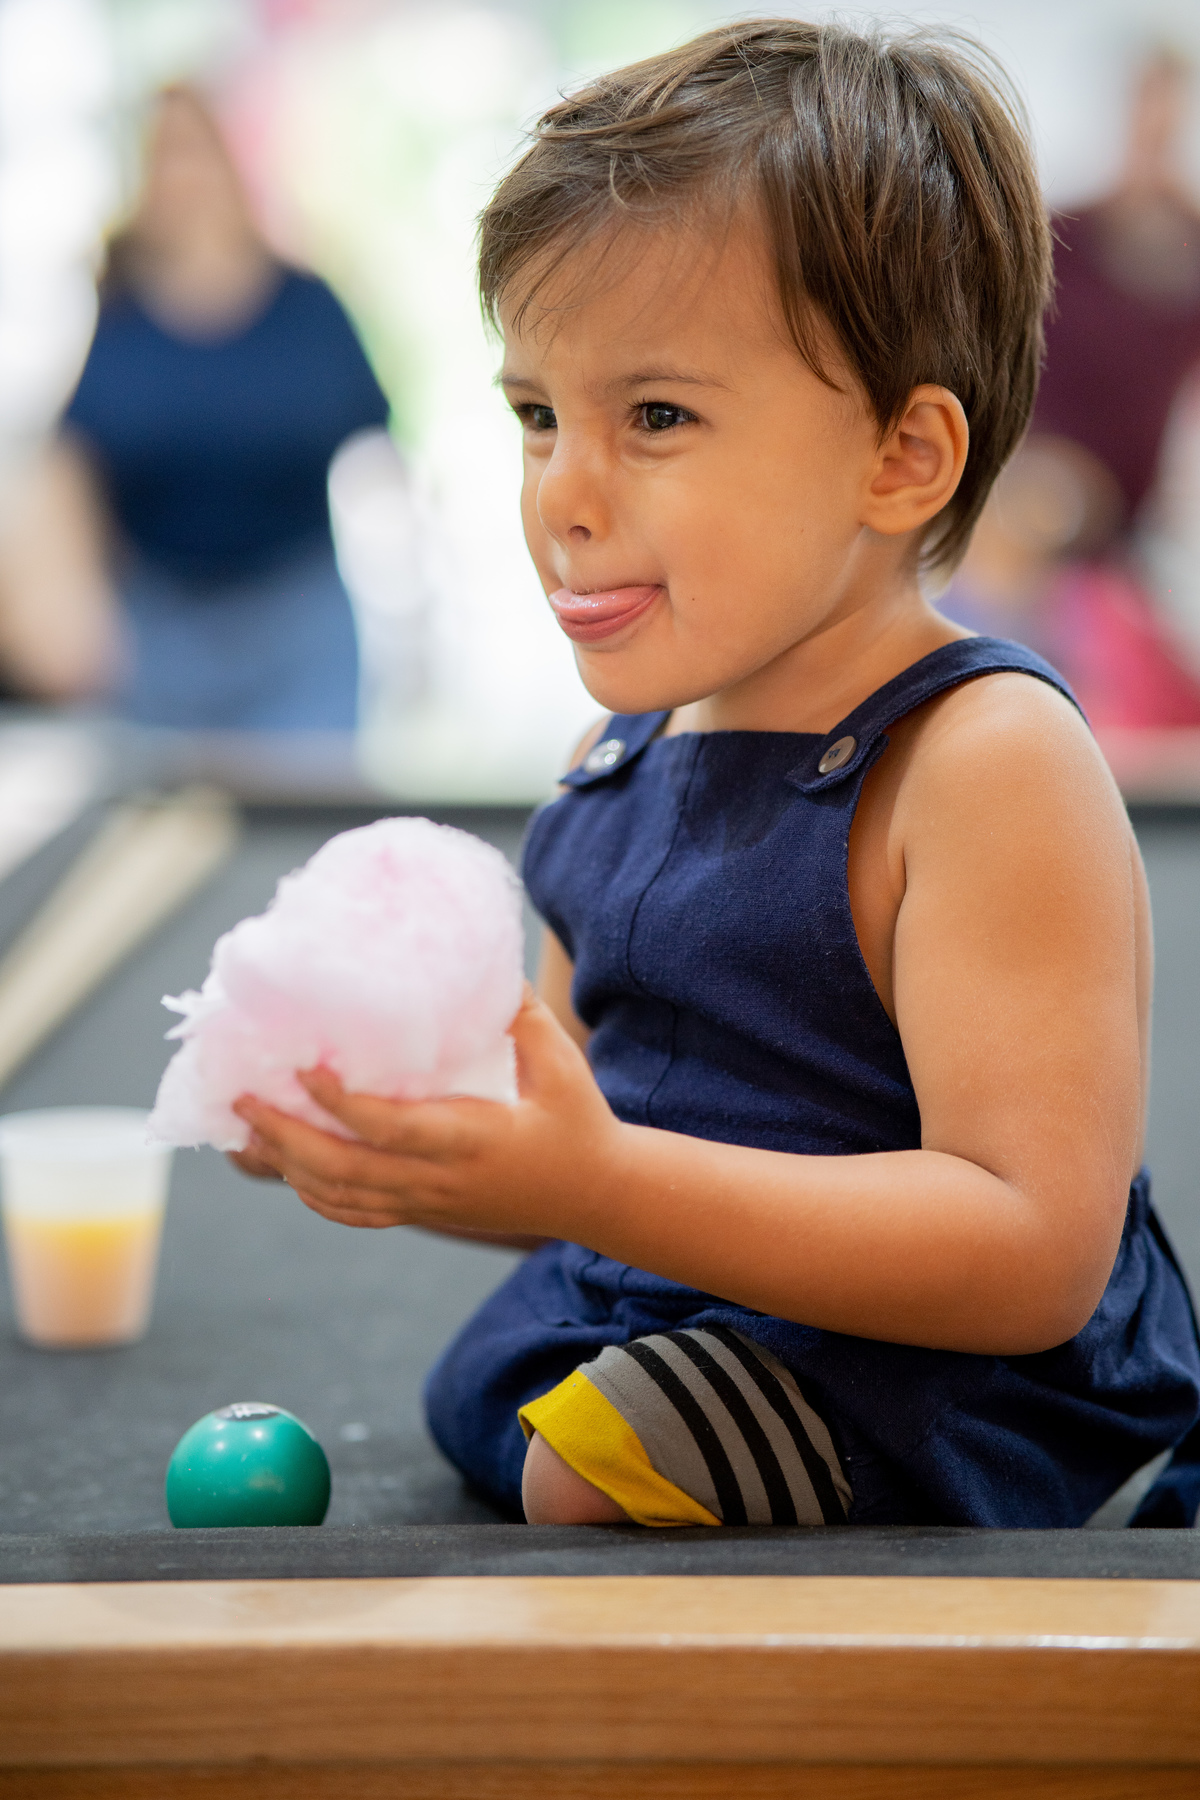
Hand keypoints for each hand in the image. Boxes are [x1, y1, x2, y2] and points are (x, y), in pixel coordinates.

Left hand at [230, 987, 626, 1238]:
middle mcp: (442, 1180)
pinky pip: (357, 1214)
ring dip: (289, 1163)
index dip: (341, 1102)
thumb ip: (518, 1013)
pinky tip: (289, 1166)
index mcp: (473, 1139)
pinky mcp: (427, 1214)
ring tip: (249, 1124)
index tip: (304, 1066)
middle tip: (243, 1095)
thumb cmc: (578, 1120)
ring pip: (341, 1196)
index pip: (392, 1128)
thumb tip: (479, 958)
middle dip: (286, 1135)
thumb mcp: (561, 1062)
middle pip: (345, 1169)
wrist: (596, 1195)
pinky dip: (315, 1194)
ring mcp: (430, 1204)